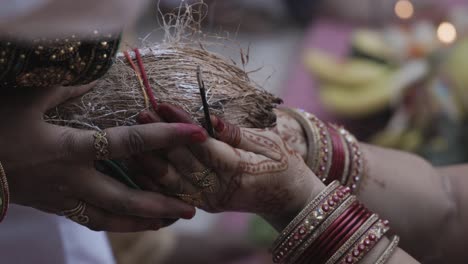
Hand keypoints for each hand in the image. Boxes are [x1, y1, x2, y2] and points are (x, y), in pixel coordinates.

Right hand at [0, 85, 205, 231]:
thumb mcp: (25, 97)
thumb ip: (65, 86)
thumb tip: (97, 74)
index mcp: (69, 150)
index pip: (129, 143)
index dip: (165, 136)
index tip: (196, 132)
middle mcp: (71, 180)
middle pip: (125, 199)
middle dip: (161, 205)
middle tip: (192, 209)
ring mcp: (62, 199)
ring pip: (109, 219)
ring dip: (142, 222)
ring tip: (169, 222)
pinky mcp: (54, 206)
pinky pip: (91, 220)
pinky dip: (117, 223)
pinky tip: (132, 222)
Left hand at [136, 104, 324, 229]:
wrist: (287, 198)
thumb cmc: (282, 164)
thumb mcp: (268, 142)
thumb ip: (236, 133)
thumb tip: (209, 118)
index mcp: (240, 171)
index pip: (204, 146)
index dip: (182, 125)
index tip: (164, 104)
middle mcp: (221, 190)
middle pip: (183, 163)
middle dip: (160, 137)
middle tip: (141, 113)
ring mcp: (211, 201)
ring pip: (172, 182)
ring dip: (150, 159)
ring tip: (132, 135)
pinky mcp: (204, 206)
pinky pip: (173, 195)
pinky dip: (154, 181)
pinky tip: (138, 164)